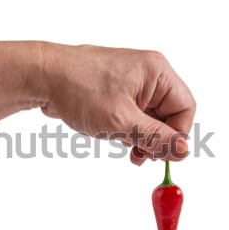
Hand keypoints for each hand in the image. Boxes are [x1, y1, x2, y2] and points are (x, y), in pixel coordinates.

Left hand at [39, 43, 195, 164]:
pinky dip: (130, 131)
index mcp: (156, 72)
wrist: (43, 77)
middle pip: (169, 115)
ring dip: (143, 138)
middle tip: (142, 157)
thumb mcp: (121, 120)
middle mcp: (148, 75)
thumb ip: (155, 137)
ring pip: (151, 118)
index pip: (185, 108)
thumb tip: (184, 150)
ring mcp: (132, 84)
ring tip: (130, 152)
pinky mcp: (118, 93)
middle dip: (158, 139)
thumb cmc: (79, 89)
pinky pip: (134, 116)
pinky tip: (117, 139)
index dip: (178, 135)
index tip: (162, 155)